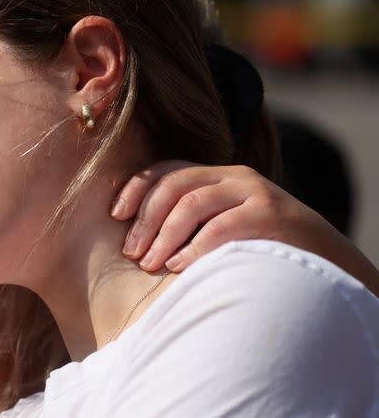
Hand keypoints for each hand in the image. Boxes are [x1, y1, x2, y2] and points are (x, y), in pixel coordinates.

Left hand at [110, 161, 378, 296]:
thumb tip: (134, 237)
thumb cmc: (256, 248)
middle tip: (132, 252)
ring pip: (193, 202)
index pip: (167, 170)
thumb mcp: (220, 224)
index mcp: (216, 175)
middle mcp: (233, 176)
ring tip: (151, 263)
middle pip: (175, 185)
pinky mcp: (270, 214)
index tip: (116, 215)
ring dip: (165, 235)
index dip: (136, 189)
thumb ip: (188, 220)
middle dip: (147, 219)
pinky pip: (222, 226)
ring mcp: (253, 192)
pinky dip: (196, 247)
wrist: (320, 262)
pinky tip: (179, 267)